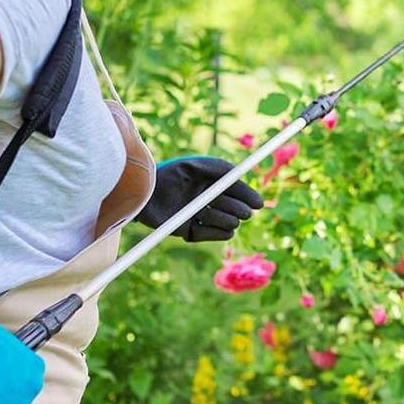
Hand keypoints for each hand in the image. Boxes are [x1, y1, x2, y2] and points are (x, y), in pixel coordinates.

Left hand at [138, 155, 263, 241]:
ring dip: (222, 218)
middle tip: (242, 211)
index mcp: (210, 182)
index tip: (259, 204)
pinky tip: (200, 222)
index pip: (238, 191)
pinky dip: (213, 231)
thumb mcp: (198, 166)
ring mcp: (201, 217)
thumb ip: (223, 170)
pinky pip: (217, 236)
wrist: (145, 197)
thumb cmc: (170, 175)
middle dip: (239, 209)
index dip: (249, 196)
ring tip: (205, 211)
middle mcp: (207, 200)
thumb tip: (245, 178)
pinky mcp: (192, 233)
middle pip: (238, 209)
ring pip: (230, 224)